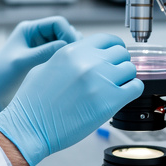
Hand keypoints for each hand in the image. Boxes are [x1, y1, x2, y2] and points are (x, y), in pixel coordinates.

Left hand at [0, 17, 79, 126]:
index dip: (68, 33)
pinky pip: (61, 58)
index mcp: (29, 29)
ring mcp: (40, 50)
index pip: (58, 23)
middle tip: (75, 60)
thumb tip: (68, 46)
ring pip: (65, 46)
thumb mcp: (22, 62)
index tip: (73, 50)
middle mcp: (36, 37)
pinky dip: (66, 62)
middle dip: (72, 43)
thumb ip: (44, 52)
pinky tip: (68, 74)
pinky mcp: (43, 63)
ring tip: (72, 67)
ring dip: (70, 53)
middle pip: (64, 33)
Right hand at [0, 33, 142, 165]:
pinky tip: (121, 97)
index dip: (112, 48)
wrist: (30, 127)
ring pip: (130, 69)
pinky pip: (135, 88)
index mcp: (73, 50)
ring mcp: (101, 81)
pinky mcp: (110, 101)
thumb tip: (86, 56)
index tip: (112, 57)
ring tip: (115, 88)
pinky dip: (132, 91)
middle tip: (113, 76)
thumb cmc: (33, 102)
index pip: (107, 39)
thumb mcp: (46, 66)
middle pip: (121, 53)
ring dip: (125, 78)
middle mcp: (89, 62)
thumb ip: (69, 58)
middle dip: (118, 64)